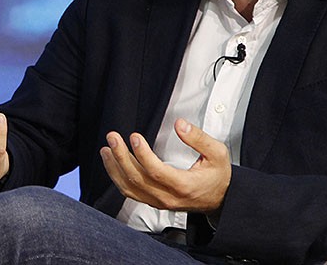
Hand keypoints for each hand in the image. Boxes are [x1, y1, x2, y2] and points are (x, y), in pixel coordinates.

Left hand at [100, 118, 230, 213]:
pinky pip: (130, 192)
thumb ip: (198, 138)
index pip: (157, 171)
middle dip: (121, 157)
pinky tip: (112, 163)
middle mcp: (168, 197)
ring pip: (130, 188)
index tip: (134, 136)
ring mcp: (159, 202)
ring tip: (106, 148)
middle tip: (112, 137)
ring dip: (114, 168)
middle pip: (138, 179)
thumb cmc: (218, 175)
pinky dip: (117, 178)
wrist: (220, 199)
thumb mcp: (217, 153)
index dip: (143, 154)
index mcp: (184, 185)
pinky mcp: (153, 202)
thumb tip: (180, 124)